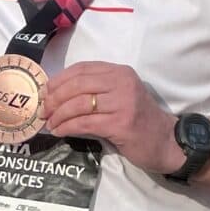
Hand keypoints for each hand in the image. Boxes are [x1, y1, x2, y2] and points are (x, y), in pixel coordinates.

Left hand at [41, 62, 178, 170]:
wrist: (165, 142)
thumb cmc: (139, 121)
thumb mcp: (119, 96)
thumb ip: (96, 91)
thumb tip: (57, 94)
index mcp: (119, 72)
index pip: (82, 69)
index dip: (59, 79)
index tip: (45, 91)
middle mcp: (122, 83)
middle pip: (77, 84)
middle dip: (55, 98)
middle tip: (44, 110)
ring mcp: (123, 102)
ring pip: (79, 103)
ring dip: (59, 115)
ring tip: (50, 123)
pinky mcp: (120, 123)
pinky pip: (85, 122)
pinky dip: (67, 127)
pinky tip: (60, 132)